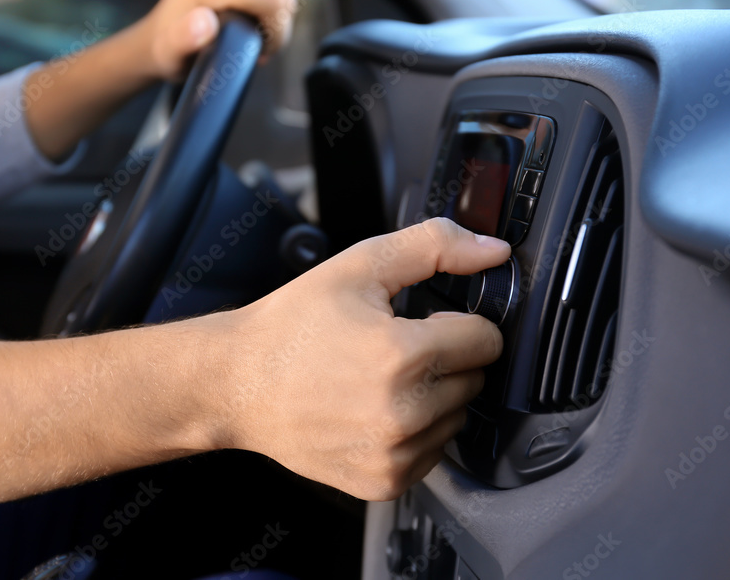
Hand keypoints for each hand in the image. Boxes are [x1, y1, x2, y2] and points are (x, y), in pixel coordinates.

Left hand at [134, 0, 298, 81]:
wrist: (156, 37)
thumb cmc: (167, 51)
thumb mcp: (171, 54)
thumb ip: (184, 39)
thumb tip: (205, 22)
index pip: (273, 2)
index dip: (275, 34)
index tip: (258, 55)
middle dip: (276, 29)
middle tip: (255, 49)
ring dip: (274, 22)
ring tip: (252, 40)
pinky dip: (269, 11)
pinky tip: (251, 25)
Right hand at [217, 218, 510, 499]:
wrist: (238, 384)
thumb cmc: (291, 326)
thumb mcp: (359, 266)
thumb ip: (435, 247)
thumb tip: (491, 251)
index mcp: (403, 356)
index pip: (486, 340)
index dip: (458, 324)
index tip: (424, 324)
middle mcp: (404, 413)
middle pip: (475, 379)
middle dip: (445, 359)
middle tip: (392, 349)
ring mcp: (395, 454)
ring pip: (457, 417)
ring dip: (433, 397)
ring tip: (378, 380)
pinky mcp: (385, 481)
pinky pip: (433, 452)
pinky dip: (414, 432)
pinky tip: (373, 411)